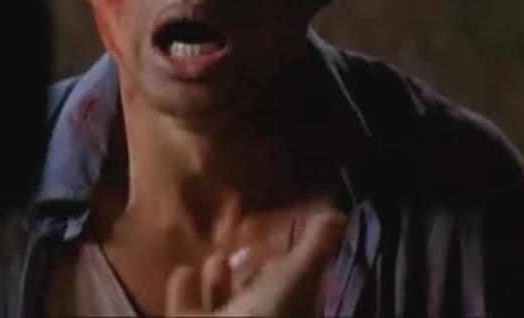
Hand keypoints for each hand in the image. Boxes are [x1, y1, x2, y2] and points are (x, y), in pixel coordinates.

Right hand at [165, 211, 346, 316]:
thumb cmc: (273, 311)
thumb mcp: (301, 272)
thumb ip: (316, 244)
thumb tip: (340, 215)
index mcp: (291, 312)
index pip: (289, 287)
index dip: (280, 264)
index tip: (270, 240)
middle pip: (251, 294)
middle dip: (246, 268)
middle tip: (243, 245)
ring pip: (218, 299)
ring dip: (215, 275)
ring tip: (218, 258)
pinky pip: (184, 304)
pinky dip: (183, 287)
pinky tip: (186, 269)